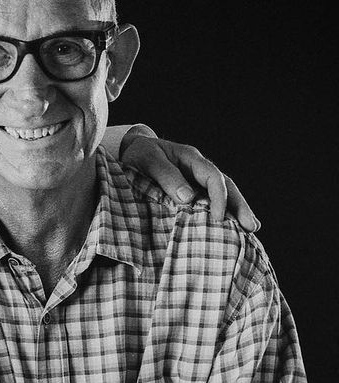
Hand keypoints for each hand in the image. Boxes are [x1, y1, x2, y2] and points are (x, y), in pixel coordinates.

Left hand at [120, 133, 258, 230]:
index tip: (218, 217)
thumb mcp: (147, 159)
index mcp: (190, 159)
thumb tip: (187, 198)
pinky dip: (220, 215)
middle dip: (239, 206)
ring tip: (250, 231)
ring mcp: (196, 181)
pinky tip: (228, 230)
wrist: (130, 151)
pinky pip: (208, 203)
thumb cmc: (139, 155)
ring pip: (222, 195)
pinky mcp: (190, 193)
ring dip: (235, 211)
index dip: (218, 197)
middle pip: (226, 186)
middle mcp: (198, 170)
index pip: (212, 176)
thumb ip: (166, 175)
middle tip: (251, 226)